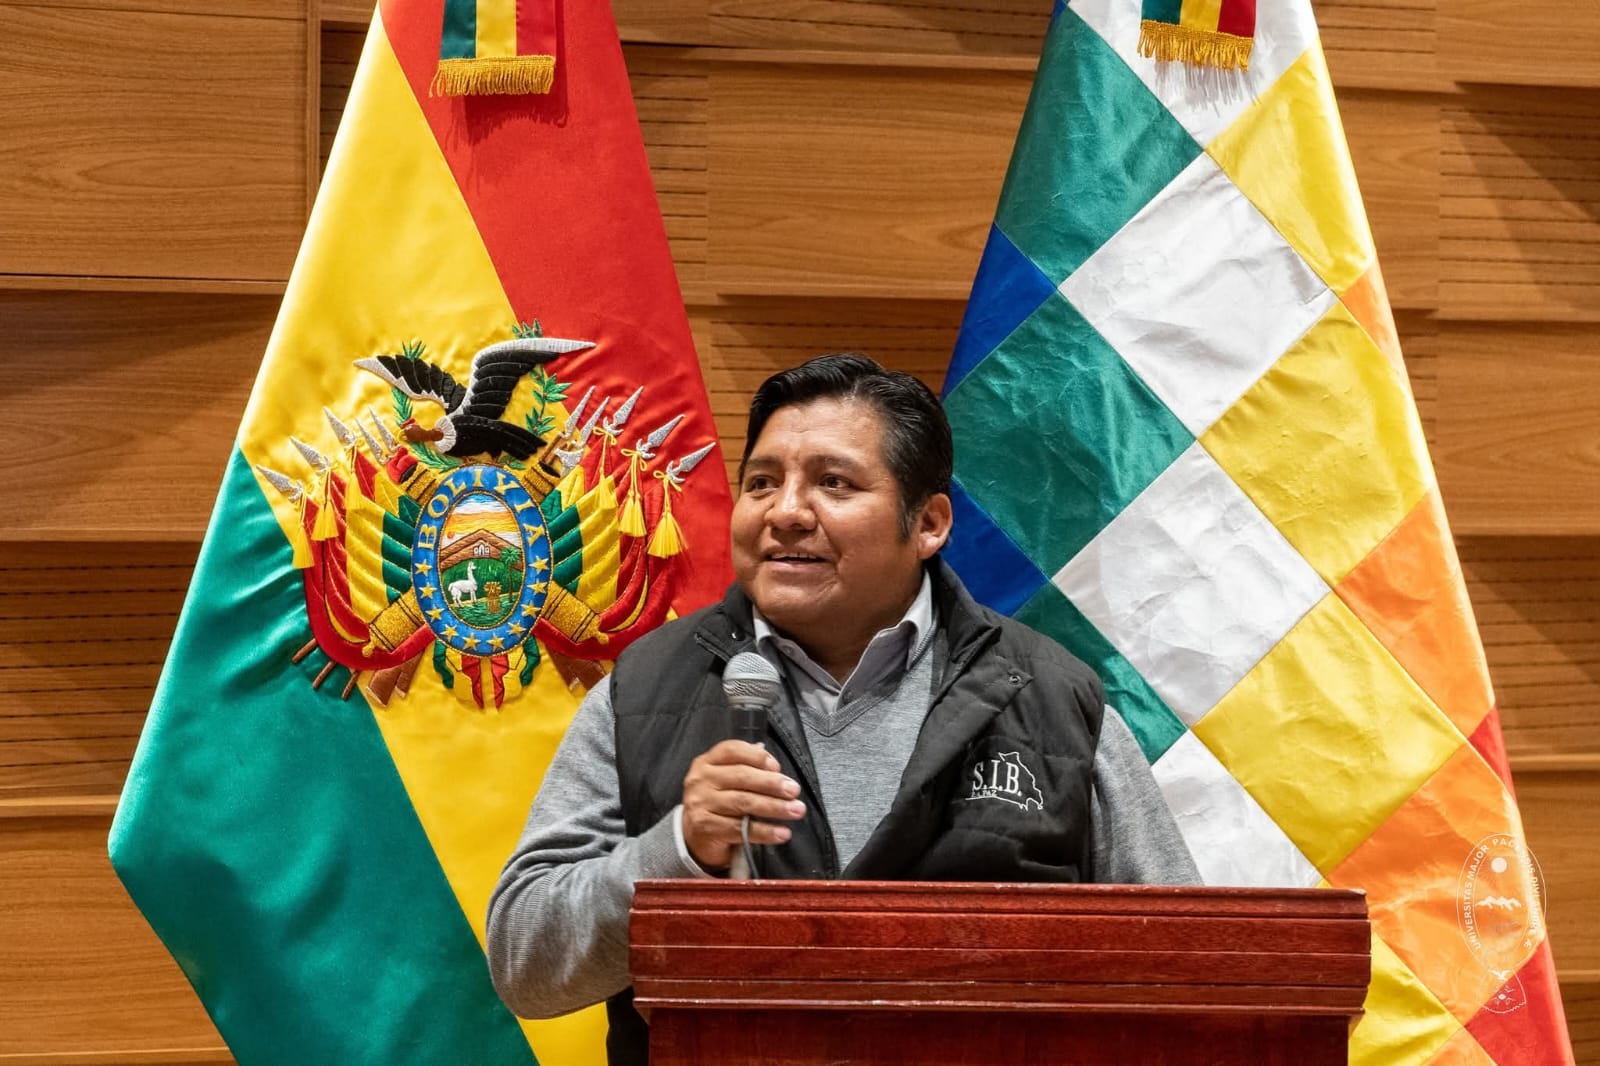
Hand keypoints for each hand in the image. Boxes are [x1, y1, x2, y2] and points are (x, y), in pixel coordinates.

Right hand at [681, 740, 805, 870]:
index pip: (732, 750)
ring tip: (795, 810)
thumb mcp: (726, 781)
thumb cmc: (719, 803)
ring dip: (774, 807)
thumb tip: (776, 771)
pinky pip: (740, 829)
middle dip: (772, 783)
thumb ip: (747, 770)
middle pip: (741, 776)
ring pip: (743, 802)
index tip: (778, 767)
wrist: (694, 837)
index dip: (757, 757)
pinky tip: (782, 833)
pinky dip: (765, 832)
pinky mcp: (706, 828)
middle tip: (794, 791)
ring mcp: (701, 804)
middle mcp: (701, 780)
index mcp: (707, 762)